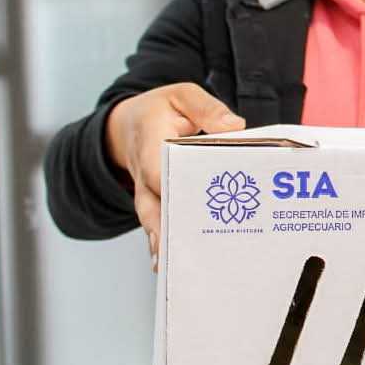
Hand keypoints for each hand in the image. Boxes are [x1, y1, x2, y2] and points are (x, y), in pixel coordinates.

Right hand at [105, 83, 243, 269]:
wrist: (129, 122)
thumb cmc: (161, 109)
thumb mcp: (183, 96)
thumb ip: (207, 109)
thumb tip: (235, 127)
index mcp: (151, 143)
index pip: (160, 171)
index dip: (172, 190)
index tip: (186, 208)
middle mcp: (145, 173)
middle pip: (151, 204)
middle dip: (165, 227)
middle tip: (179, 252)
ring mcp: (146, 191)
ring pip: (151, 219)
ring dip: (161, 242)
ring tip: (169, 268)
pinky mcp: (154, 201)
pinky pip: (158, 222)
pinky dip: (165, 241)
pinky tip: (173, 265)